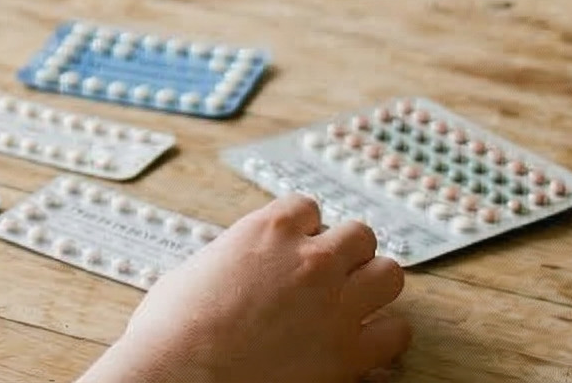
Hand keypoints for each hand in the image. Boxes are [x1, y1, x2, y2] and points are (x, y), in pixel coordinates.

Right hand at [79, 194, 409, 382]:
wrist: (180, 373)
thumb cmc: (174, 328)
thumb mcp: (199, 268)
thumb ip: (236, 257)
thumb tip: (240, 268)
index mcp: (267, 231)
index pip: (307, 206)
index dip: (303, 227)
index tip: (299, 243)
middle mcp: (310, 260)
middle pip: (360, 235)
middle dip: (348, 252)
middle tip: (333, 273)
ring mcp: (336, 304)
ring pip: (390, 274)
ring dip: (373, 285)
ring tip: (356, 301)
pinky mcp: (350, 352)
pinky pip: (397, 332)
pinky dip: (384, 337)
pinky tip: (365, 342)